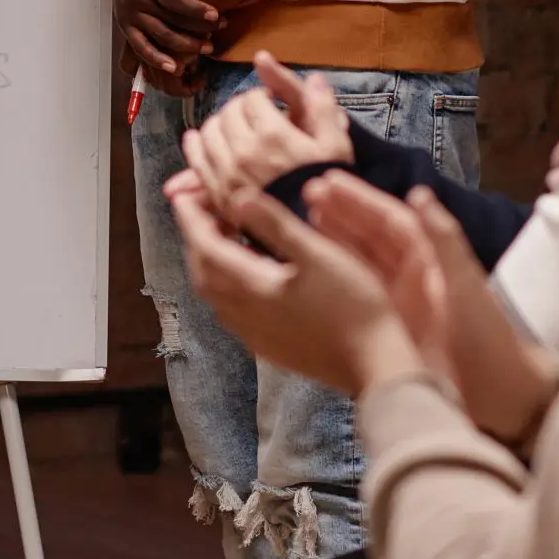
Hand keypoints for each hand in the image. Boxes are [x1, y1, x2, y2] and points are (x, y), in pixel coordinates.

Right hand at [108, 0, 220, 90]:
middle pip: (167, 21)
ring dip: (182, 47)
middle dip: (195, 30)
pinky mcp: (126, 26)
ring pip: (157, 36)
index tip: (216, 16)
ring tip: (206, 49)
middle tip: (218, 33)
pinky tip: (174, 68)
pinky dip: (156, 59)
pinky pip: (140, 47)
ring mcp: (129, 15)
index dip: (194, 10)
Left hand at [165, 131, 423, 396]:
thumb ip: (275, 224)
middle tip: (206, 209)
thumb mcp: (319, 254)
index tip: (184, 193)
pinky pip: (230, 309)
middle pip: (201, 270)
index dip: (191, 217)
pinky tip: (249, 274)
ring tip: (226, 235)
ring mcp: (252, 334)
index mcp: (250, 286)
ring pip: (213, 292)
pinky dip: (226, 283)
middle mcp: (241, 313)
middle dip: (197, 237)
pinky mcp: (267, 347)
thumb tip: (237, 197)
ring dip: (210, 261)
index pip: (203, 245)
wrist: (375, 366)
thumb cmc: (353, 305)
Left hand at [192, 52, 354, 189]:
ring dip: (218, 123)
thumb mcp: (336, 146)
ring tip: (232, 127)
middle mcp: (245, 152)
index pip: (252, 99)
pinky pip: (196, 160)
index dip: (261, 96)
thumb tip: (315, 77)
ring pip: (208, 132)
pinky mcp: (217, 193)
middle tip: (251, 114)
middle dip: (239, 108)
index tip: (268, 101)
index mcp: (273, 136)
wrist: (313, 233)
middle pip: (228, 113)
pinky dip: (195, 145)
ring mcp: (227, 174)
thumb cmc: (326, 187)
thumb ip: (323, 108)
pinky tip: (200, 140)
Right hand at [311, 182, 558, 443]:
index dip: (360, 199)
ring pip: (360, 261)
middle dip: (340, 213)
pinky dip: (336, 278)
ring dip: (334, 240)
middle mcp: (412, 275)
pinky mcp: (389, 329)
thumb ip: (444, 241)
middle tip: (305, 194)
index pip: (390, 220)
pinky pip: (357, 295)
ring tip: (303, 222)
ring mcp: (398, 302)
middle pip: (371, 236)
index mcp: (431, 261)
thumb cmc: (488, 338)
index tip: (327, 182)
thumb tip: (419, 194)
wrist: (500, 398)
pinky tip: (315, 272)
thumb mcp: (467, 286)